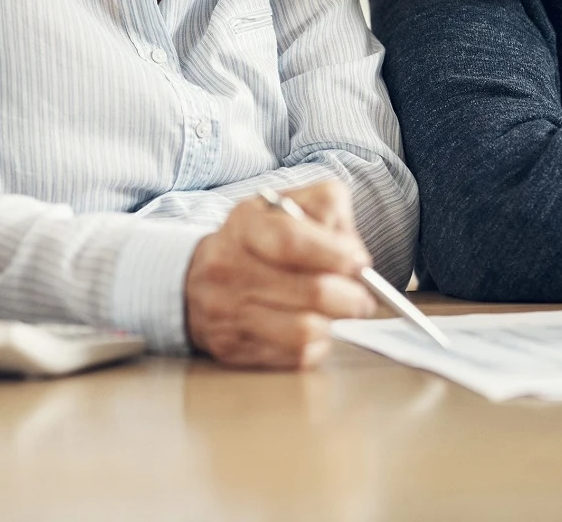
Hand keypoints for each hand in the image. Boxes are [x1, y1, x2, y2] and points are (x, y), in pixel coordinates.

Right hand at [185, 181, 376, 368]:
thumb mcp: (289, 205)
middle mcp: (229, 267)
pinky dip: (316, 346)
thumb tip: (354, 254)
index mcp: (245, 224)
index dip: (334, 254)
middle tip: (363, 298)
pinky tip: (315, 329)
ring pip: (303, 331)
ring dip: (334, 324)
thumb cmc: (259, 239)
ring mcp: (226, 311)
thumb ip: (328, 212)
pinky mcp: (232, 347)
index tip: (361, 263)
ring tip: (338, 313)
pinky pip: (292, 357)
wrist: (197, 277)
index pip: (291, 241)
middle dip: (350, 298)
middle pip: (309, 292)